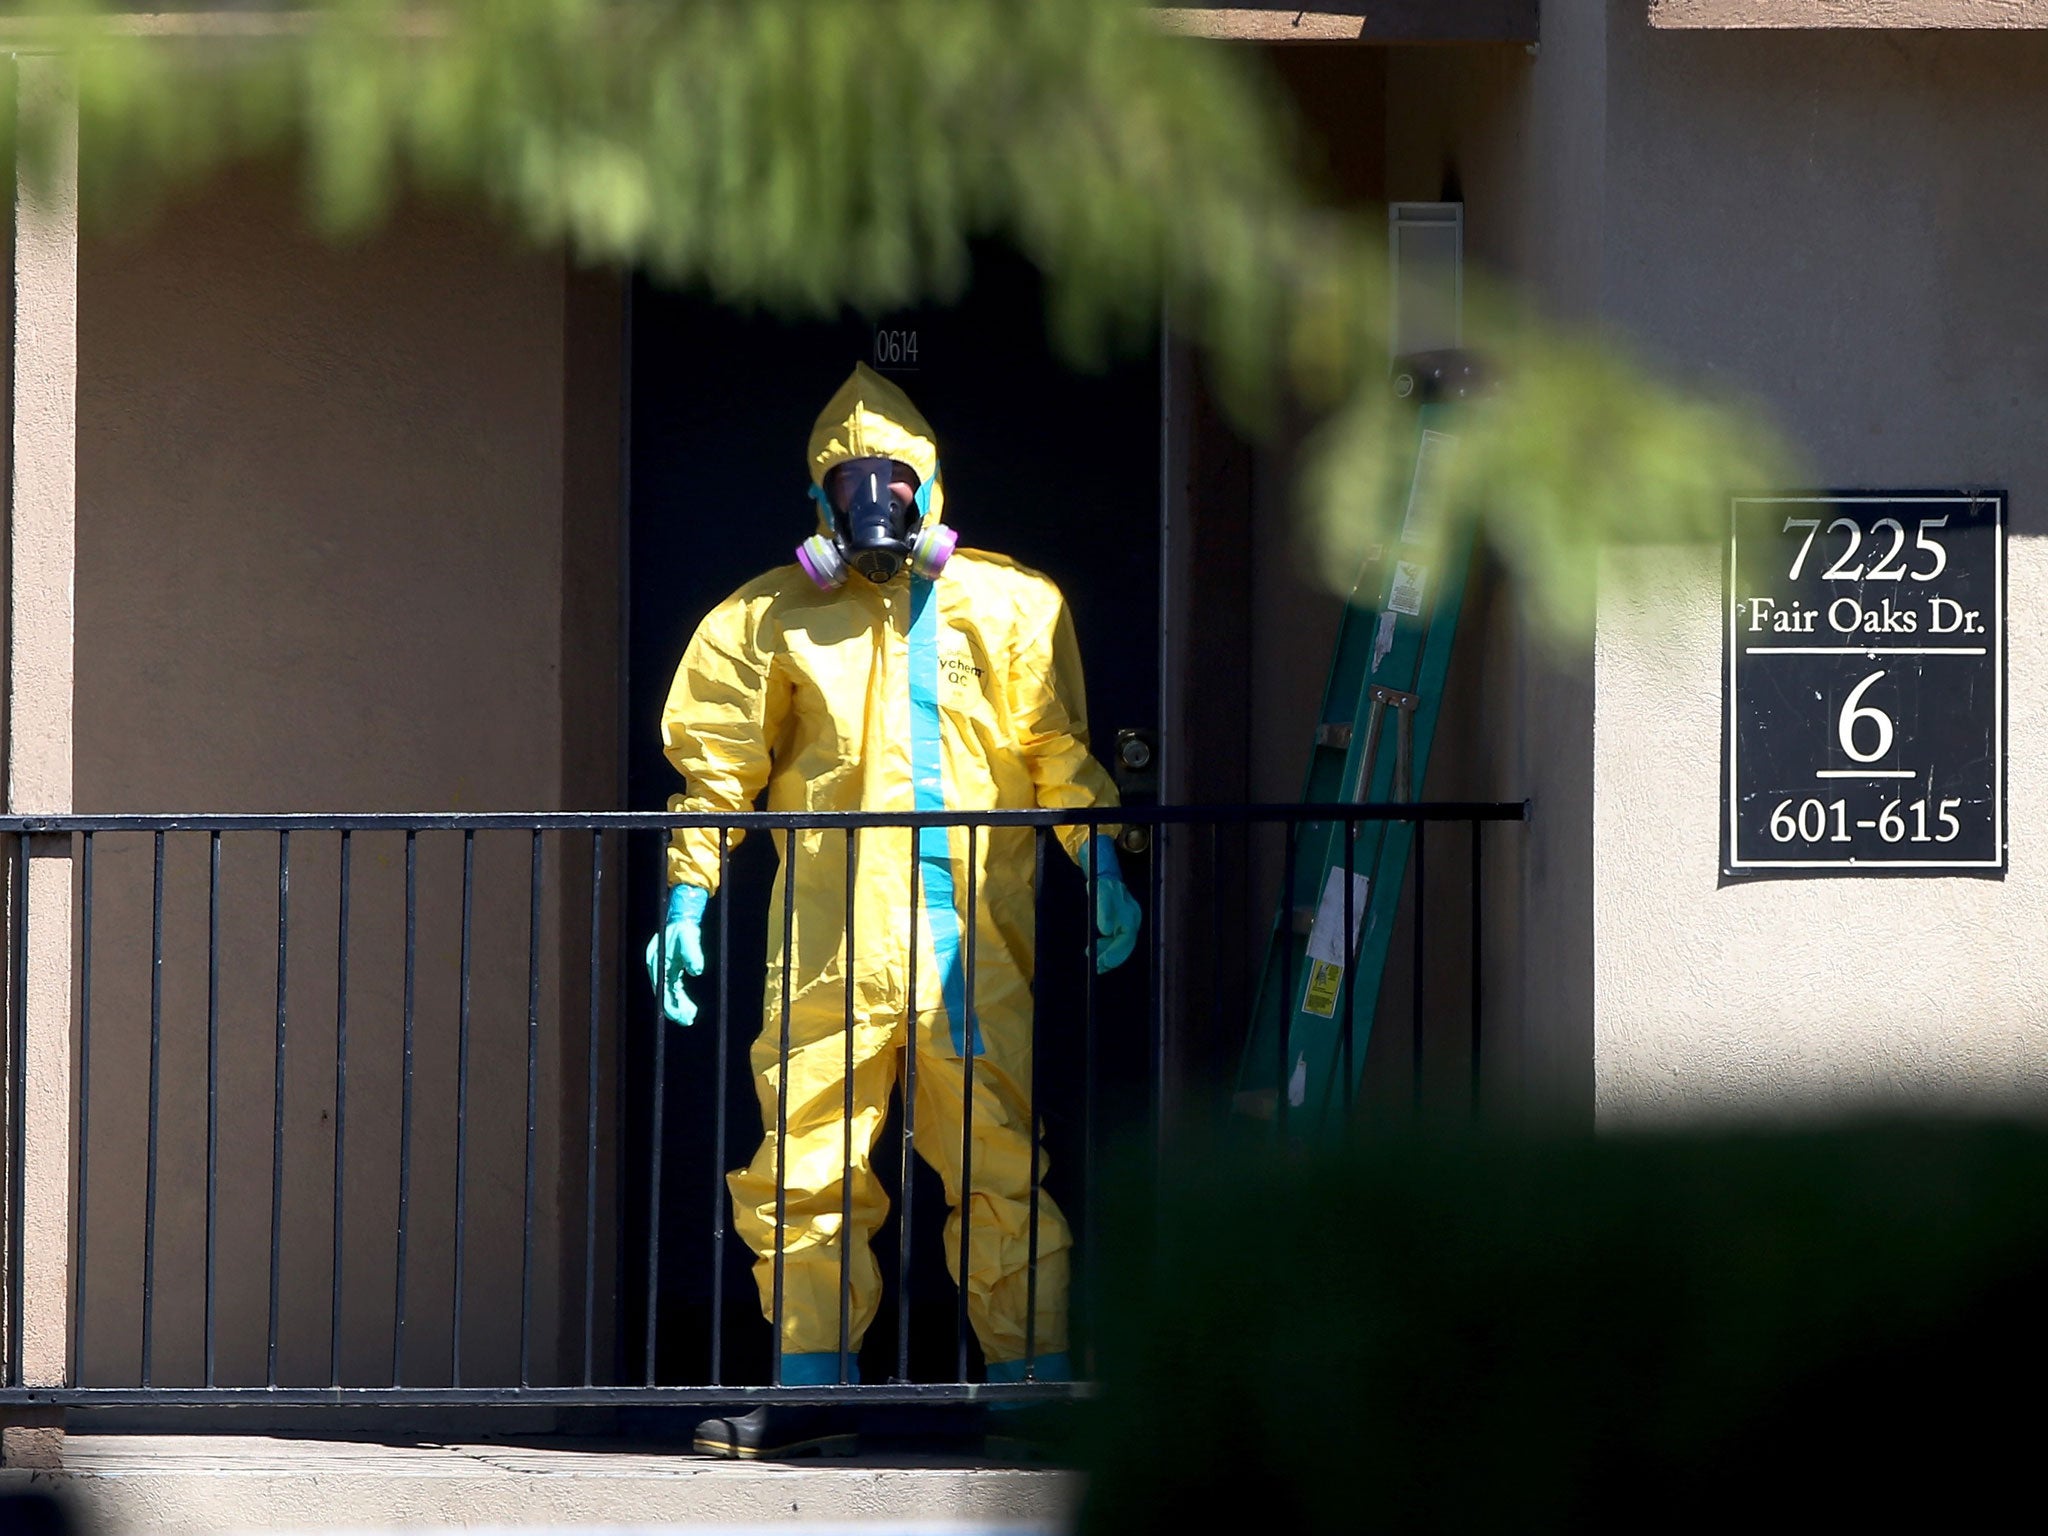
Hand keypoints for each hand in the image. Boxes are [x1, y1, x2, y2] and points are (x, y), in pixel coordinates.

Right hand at [644, 883, 708, 1024]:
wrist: (682, 916)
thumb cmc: (685, 926)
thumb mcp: (689, 937)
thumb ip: (693, 953)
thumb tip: (697, 971)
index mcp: (657, 962)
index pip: (663, 990)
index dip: (673, 1005)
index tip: (684, 1016)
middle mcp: (657, 967)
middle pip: (664, 994)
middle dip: (676, 1009)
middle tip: (689, 1020)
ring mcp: (662, 968)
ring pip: (668, 993)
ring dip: (679, 1005)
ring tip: (691, 1016)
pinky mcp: (670, 968)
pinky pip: (673, 988)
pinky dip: (680, 997)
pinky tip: (689, 1007)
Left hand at [1088, 834, 1141, 973]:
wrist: (1105, 875)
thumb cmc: (1103, 883)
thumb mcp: (1101, 894)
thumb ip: (1103, 911)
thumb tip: (1105, 930)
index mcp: (1131, 915)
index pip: (1126, 939)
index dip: (1115, 952)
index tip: (1102, 961)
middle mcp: (1132, 921)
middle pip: (1125, 945)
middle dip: (1112, 958)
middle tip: (1098, 967)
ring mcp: (1127, 923)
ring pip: (1120, 945)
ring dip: (1108, 954)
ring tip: (1095, 962)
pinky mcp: (1121, 924)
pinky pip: (1116, 940)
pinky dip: (1106, 947)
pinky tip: (1095, 950)